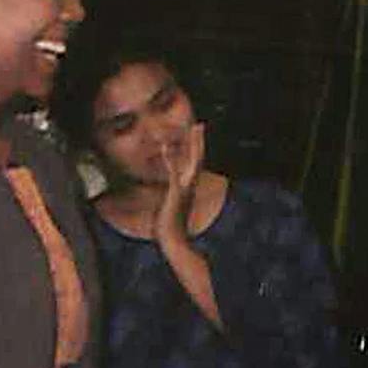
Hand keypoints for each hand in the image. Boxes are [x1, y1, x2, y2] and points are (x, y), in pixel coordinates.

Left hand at [152, 122, 206, 247]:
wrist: (174, 242)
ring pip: (192, 162)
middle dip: (198, 141)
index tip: (196, 136)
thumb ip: (171, 202)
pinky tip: (167, 147)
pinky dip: (171, 159)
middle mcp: (190, 186)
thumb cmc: (170, 229)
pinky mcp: (175, 194)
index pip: (194, 165)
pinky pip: (174, 173)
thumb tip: (169, 200)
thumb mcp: (169, 210)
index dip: (196, 149)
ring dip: (193, 145)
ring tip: (194, 129)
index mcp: (188, 188)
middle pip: (197, 159)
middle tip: (200, 125)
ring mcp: (184, 189)